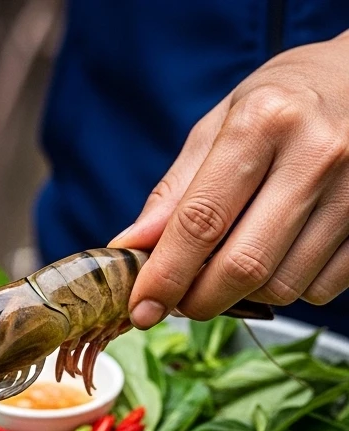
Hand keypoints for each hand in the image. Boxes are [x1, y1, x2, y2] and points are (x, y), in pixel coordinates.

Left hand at [112, 32, 348, 327]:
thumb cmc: (284, 99)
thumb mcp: (221, 123)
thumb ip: (175, 189)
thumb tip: (131, 247)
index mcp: (265, 123)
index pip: (202, 220)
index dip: (166, 274)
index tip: (141, 307)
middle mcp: (317, 155)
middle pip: (245, 264)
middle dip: (200, 300)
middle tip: (179, 301)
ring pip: (285, 285)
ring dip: (244, 296)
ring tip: (228, 269)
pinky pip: (323, 288)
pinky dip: (288, 288)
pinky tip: (277, 258)